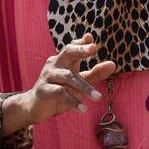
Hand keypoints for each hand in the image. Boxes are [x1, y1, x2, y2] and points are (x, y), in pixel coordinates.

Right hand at [0, 35, 115, 134]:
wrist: (36, 107)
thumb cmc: (61, 91)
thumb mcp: (79, 82)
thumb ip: (95, 73)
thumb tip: (113, 64)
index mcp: (63, 60)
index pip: (73, 47)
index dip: (82, 42)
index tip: (91, 39)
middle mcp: (55, 64)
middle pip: (67, 52)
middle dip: (79, 49)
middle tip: (92, 48)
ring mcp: (48, 76)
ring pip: (68, 77)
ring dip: (84, 87)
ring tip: (98, 97)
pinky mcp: (43, 90)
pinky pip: (60, 93)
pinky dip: (72, 101)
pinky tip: (83, 109)